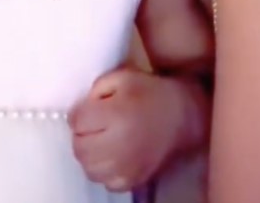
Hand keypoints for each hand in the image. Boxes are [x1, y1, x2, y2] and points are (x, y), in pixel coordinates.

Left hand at [69, 67, 195, 191]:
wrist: (182, 116)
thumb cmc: (150, 92)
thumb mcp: (123, 77)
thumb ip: (96, 89)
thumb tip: (78, 111)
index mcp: (116, 114)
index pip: (77, 121)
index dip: (80, 112)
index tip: (91, 108)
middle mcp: (120, 144)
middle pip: (79, 147)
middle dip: (82, 134)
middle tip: (95, 124)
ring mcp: (127, 167)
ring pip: (88, 167)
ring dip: (90, 153)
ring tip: (102, 139)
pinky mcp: (133, 181)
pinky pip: (104, 182)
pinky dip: (104, 169)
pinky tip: (113, 154)